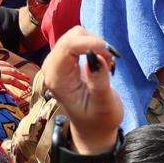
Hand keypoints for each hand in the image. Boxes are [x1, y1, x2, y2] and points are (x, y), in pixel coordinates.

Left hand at [35, 27, 124, 146]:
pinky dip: (93, 44)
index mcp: (57, 80)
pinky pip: (79, 40)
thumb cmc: (99, 120)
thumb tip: (98, 59)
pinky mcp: (66, 59)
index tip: (109, 53)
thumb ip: (99, 83)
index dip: (89, 43)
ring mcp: (58, 62)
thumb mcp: (104, 106)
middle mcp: (53, 67)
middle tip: (111, 60)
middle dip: (94, 42)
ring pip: (75, 35)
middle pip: (70, 37)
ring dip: (95, 43)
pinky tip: (101, 59)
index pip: (67, 47)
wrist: (93, 127)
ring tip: (107, 63)